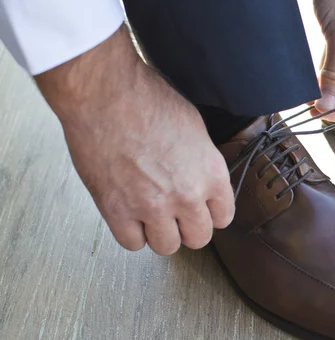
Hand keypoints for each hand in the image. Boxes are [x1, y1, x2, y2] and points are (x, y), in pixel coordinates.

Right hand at [35, 25, 234, 255]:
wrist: (106, 93)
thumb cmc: (148, 99)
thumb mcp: (195, 127)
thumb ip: (202, 161)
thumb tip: (201, 177)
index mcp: (211, 173)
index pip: (223, 217)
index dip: (210, 213)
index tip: (201, 209)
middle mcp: (187, 195)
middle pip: (198, 238)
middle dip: (187, 227)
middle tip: (175, 213)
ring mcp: (152, 206)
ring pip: (166, 246)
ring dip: (160, 233)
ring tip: (151, 215)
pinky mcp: (117, 210)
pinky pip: (132, 243)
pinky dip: (132, 233)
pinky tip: (129, 215)